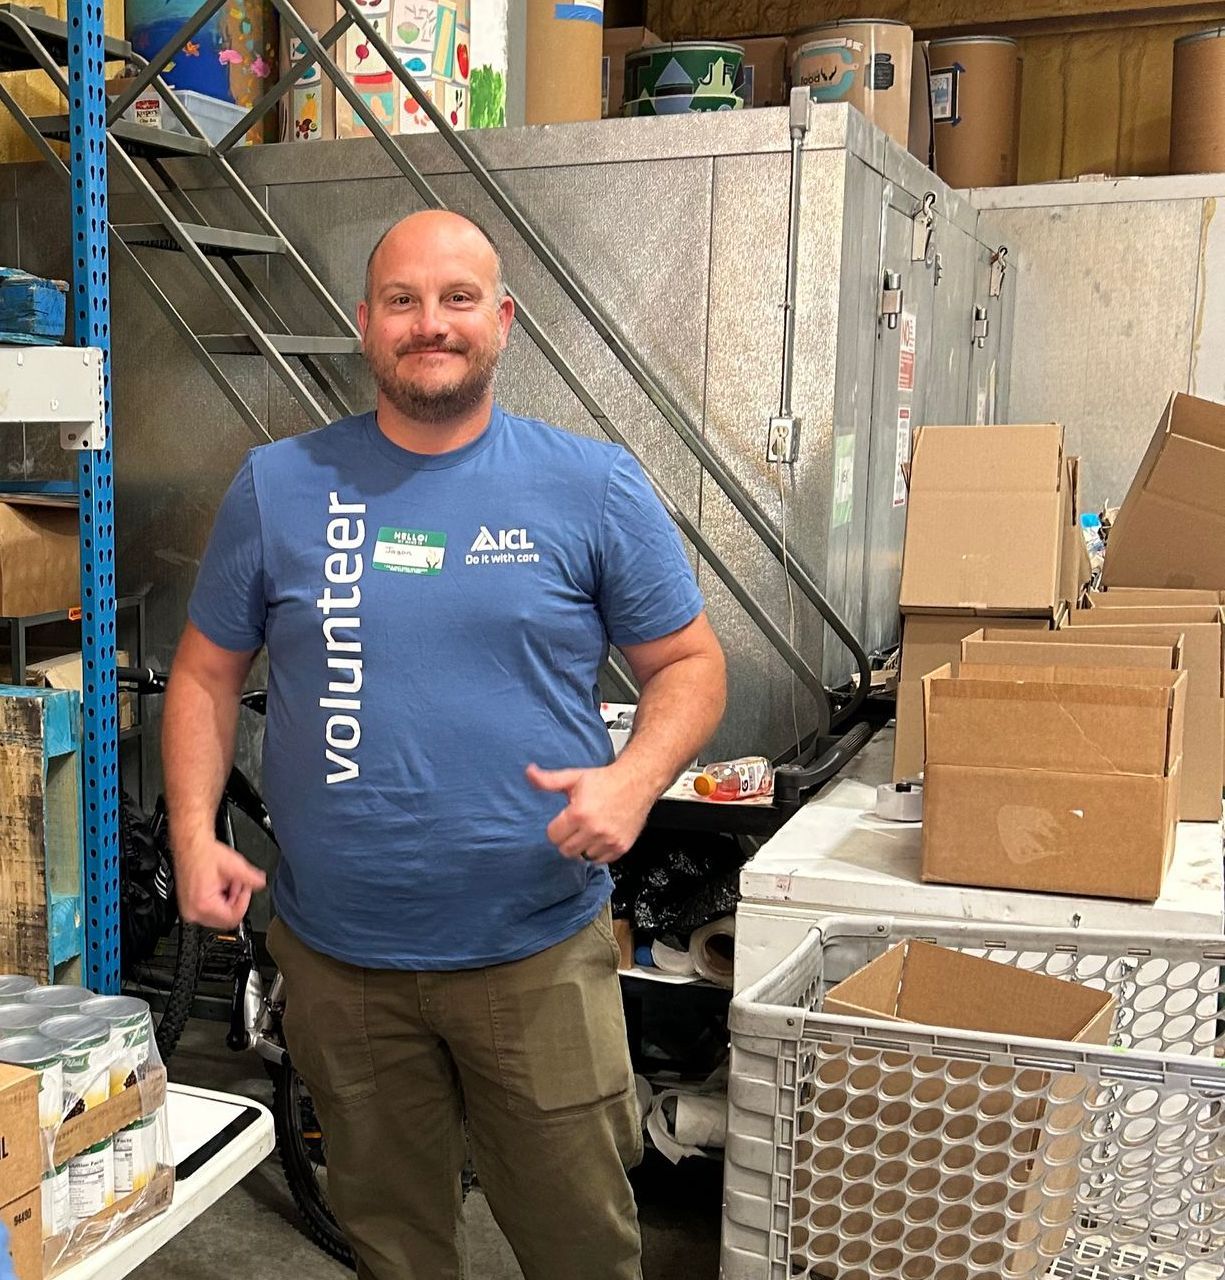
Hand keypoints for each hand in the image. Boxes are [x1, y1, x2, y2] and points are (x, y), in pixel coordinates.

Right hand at [174, 837, 266, 928]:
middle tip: (237, 884)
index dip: (244, 903)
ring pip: (220, 916)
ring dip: (229, 900)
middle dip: (236, 901)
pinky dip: (220, 900)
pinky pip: (212, 911)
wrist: (190, 847)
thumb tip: (261, 884)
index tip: (246, 889)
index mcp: (203, 905)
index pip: (232, 918)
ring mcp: (190, 910)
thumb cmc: (204, 854)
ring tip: (228, 882)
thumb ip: (251, 877)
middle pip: (226, 920)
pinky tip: (221, 885)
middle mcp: (194, 911)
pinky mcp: (190, 907)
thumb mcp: (234, 865)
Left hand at [525, 762, 654, 864]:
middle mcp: (594, 829)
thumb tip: (529, 773)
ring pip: (583, 857)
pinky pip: (600, 860)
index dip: (556, 828)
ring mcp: (609, 840)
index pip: (553, 836)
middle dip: (567, 839)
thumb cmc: (605, 780)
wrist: (637, 782)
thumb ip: (548, 780)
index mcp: (579, 813)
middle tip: (575, 827)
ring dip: (583, 846)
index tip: (564, 820)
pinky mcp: (621, 847)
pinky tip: (600, 836)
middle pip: (566, 850)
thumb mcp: (574, 777)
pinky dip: (598, 852)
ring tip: (589, 830)